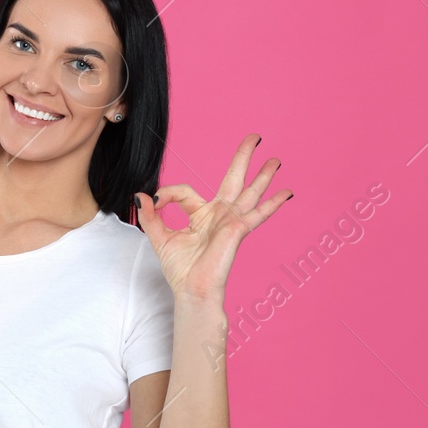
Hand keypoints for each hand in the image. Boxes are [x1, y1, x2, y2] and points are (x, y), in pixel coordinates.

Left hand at [134, 132, 290, 302]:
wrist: (192, 290)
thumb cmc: (181, 270)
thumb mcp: (159, 238)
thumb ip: (150, 216)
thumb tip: (141, 195)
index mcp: (202, 215)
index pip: (187, 191)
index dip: (168, 193)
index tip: (156, 201)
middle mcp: (220, 215)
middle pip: (234, 179)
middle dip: (244, 158)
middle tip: (255, 138)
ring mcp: (231, 221)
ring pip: (250, 192)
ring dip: (264, 175)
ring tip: (276, 160)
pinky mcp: (237, 230)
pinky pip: (258, 214)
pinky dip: (272, 203)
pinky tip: (286, 193)